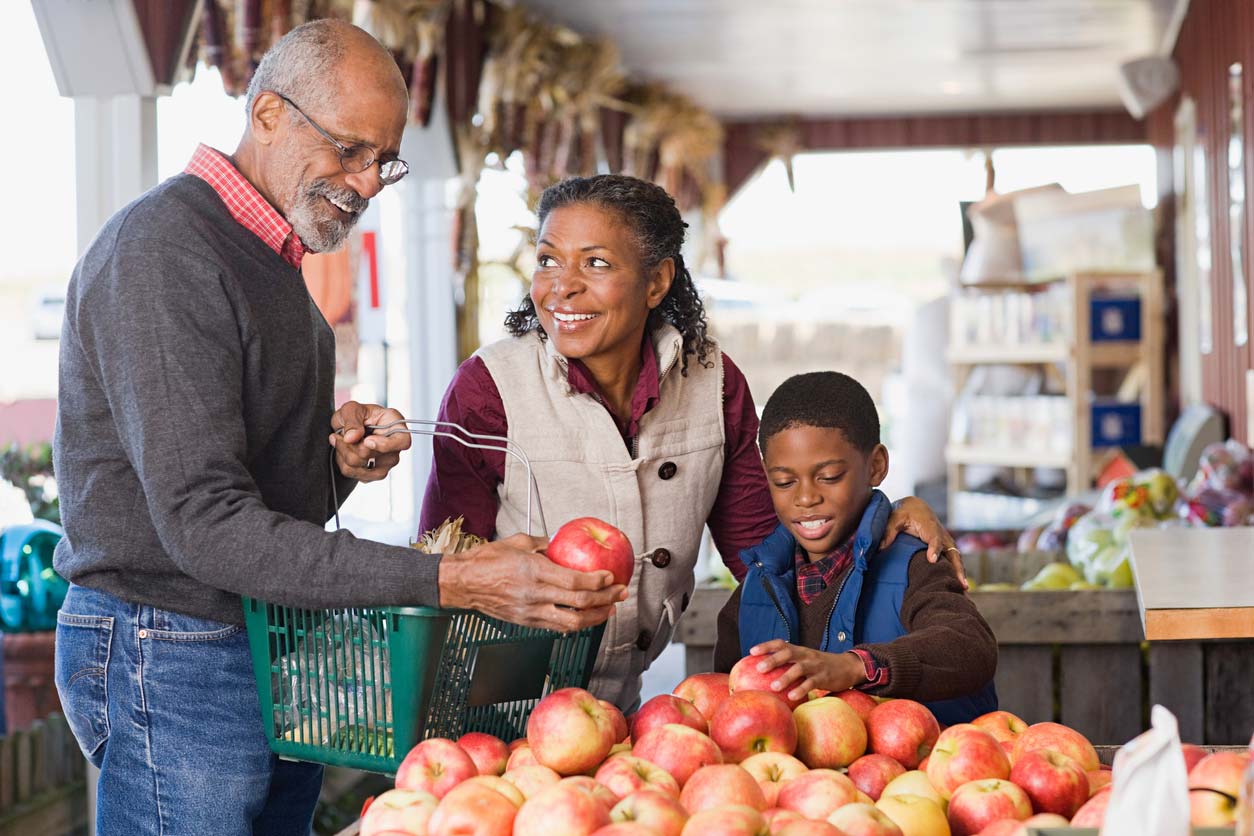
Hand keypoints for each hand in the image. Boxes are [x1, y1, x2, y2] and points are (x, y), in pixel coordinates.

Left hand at [329, 401, 411, 481]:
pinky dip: (344, 464)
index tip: (367, 440)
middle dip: (352, 447)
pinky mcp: (374, 473)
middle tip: (340, 435)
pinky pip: (357, 475)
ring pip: (366, 470)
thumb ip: (352, 421)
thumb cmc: (356, 415)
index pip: (403, 441)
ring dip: (345, 456)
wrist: (347, 426)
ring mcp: (386, 463)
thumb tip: (352, 437)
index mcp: (395, 426)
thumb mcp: (350, 409)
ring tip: (340, 442)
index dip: (386, 445)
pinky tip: (343, 452)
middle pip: (378, 457)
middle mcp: (394, 447)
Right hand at [437, 534, 628, 631]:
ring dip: (596, 616)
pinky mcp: (526, 622)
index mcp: (534, 571)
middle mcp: (534, 594)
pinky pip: (557, 627)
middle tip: (620, 593)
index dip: (598, 581)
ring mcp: (530, 611)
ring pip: (572, 622)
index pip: (575, 581)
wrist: (463, 583)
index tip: (611, 577)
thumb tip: (560, 543)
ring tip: (609, 609)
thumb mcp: (517, 542)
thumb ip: (542, 543)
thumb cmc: (485, 561)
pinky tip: (586, 617)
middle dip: (606, 599)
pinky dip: (576, 623)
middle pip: (580, 602)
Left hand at [748, 640, 866, 703]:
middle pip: (787, 654)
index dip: (766, 646)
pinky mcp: (824, 677)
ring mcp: (815, 666)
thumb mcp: (805, 660)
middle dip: (772, 660)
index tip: (751, 651)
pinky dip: (801, 689)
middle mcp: (806, 655)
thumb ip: (789, 664)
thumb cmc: (819, 666)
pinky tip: (792, 696)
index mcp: (799, 650)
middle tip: (758, 668)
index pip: (780, 644)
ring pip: (799, 668)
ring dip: (785, 677)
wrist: (847, 667)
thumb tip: (764, 675)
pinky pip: (811, 683)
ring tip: (773, 687)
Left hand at [880, 495, 966, 588]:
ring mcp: (946, 542)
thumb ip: (889, 531)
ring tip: (963, 591)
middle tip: (959, 583)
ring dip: (960, 573)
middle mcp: (942, 535)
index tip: (932, 560)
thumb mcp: (895, 517)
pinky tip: (959, 588)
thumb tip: (880, 547)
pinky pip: (954, 561)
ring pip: (956, 558)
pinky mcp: (946, 548)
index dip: (934, 549)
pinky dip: (957, 573)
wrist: (916, 507)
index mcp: (930, 526)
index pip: (934, 538)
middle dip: (956, 567)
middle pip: (952, 552)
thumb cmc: (906, 512)